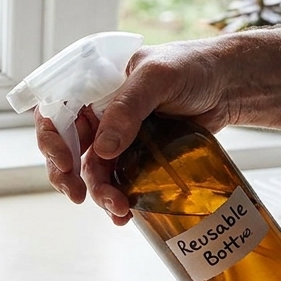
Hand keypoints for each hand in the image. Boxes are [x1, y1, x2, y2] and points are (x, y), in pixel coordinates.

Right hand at [37, 38, 238, 222]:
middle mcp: (98, 111)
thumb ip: (129, 106)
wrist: (229, 86)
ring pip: (92, 169)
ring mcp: (116, 135)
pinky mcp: (136, 155)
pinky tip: (126, 213)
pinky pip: (117, 179)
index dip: (51, 139)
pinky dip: (118, 198)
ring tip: (118, 209)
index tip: (67, 163)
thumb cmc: (192, 66)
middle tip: (78, 195)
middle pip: (66, 146)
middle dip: (67, 175)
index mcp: (92, 85)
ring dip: (98, 192)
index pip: (54, 111)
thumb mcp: (158, 77)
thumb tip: (103, 149)